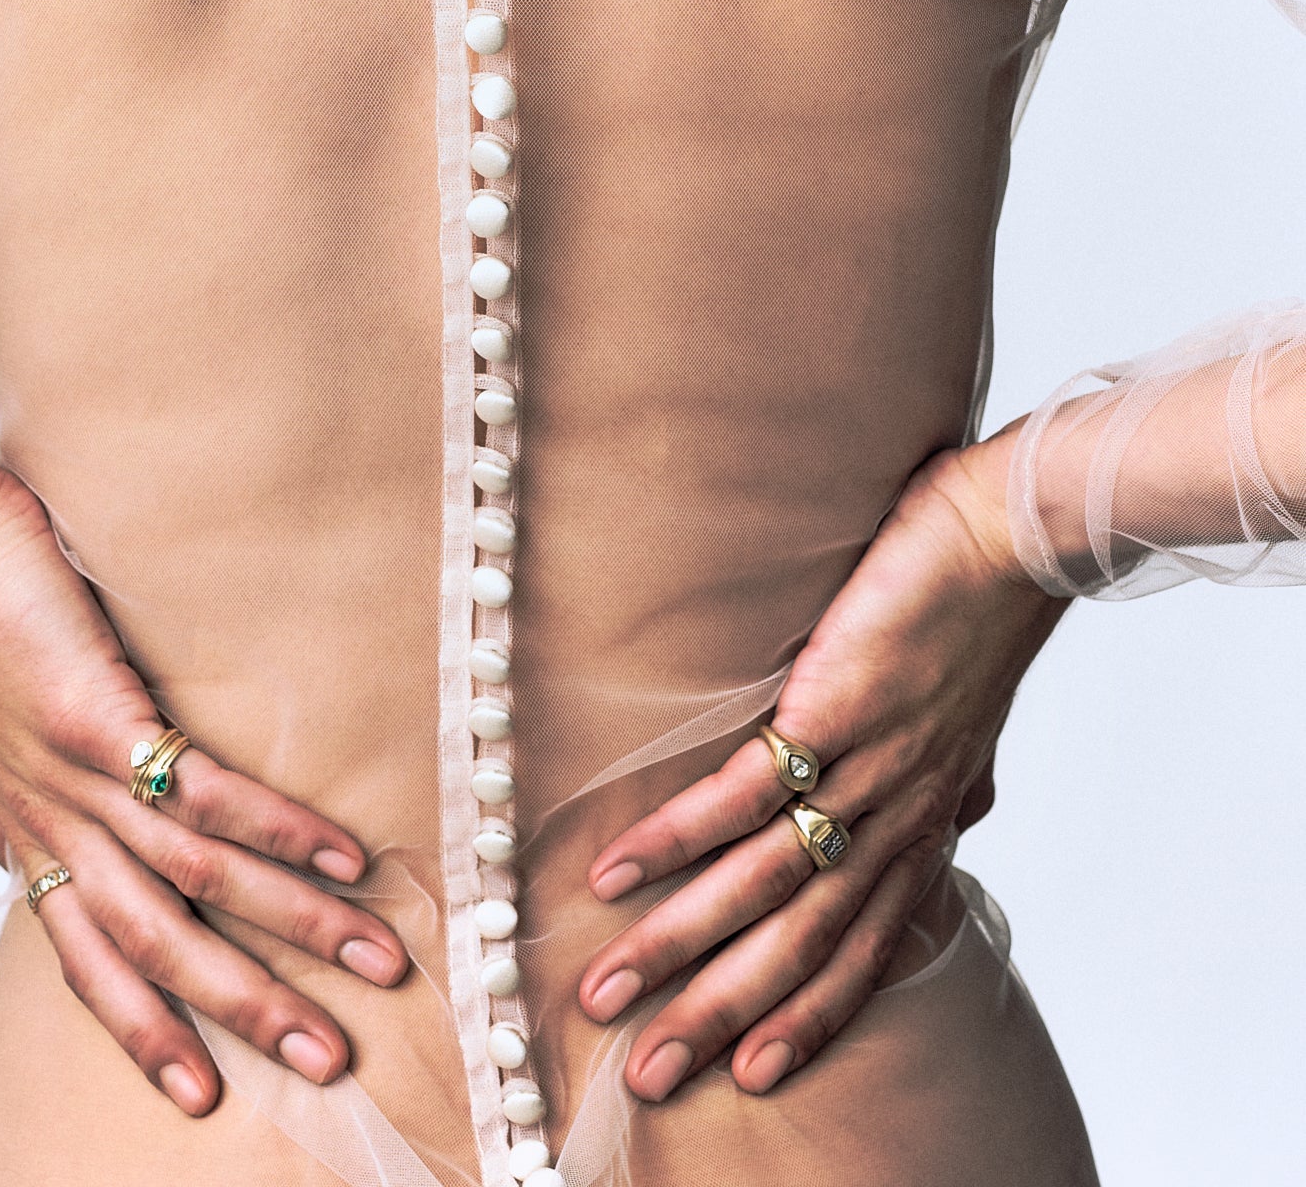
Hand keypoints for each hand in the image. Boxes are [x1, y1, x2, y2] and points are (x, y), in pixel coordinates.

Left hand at [0, 452, 408, 1116]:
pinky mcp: (102, 721)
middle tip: (326, 1058)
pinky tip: (342, 854)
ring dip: (292, 926)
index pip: (88, 960)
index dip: (144, 1031)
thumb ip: (4, 800)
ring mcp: (78, 779)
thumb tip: (0, 840)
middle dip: (246, 1009)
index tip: (203, 1094)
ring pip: (195, 880)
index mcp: (29, 833)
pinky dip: (277, 830)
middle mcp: (56, 824)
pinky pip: (203, 793)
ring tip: (372, 959)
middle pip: (157, 945)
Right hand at [578, 425, 1062, 1100]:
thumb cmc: (984, 619)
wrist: (1009, 543)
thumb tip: (970, 809)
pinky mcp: (829, 712)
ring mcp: (863, 772)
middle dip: (719, 1015)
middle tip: (646, 1073)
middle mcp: (894, 818)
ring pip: (762, 884)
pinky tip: (618, 869)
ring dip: (679, 944)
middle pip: (800, 945)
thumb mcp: (977, 724)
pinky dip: (676, 838)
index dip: (809, 1018)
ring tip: (607, 986)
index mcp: (922, 825)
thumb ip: (960, 780)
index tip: (749, 1074)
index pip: (863, 949)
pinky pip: (741, 793)